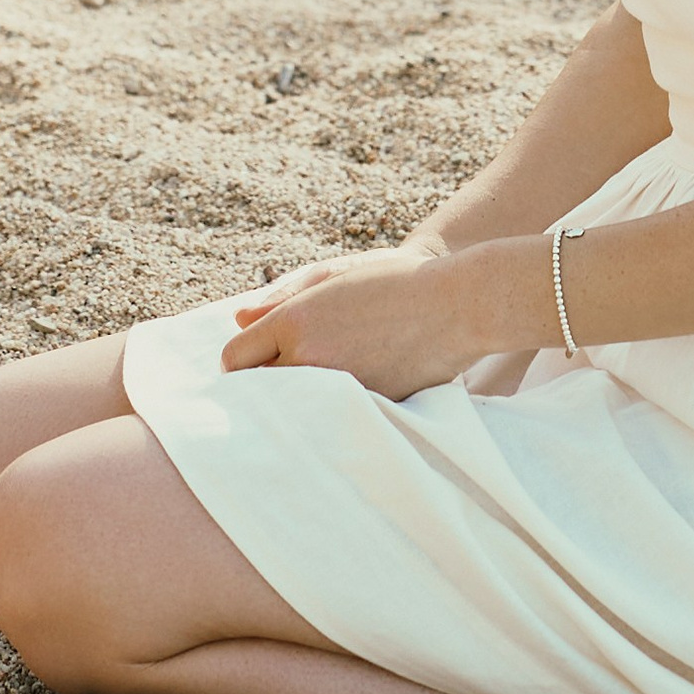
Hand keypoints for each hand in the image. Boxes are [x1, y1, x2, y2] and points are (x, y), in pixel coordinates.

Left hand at [221, 238, 489, 397]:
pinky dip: (329, 410)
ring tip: (314, 386)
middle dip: (265, 383)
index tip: (256, 360)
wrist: (459, 306)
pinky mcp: (363, 407)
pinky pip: (328, 417)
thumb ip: (280, 299)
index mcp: (295, 320)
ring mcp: (336, 387)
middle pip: (257, 389)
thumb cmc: (397, 282)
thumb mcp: (335, 276)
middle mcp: (308, 356)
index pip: (234, 357)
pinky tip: (344, 395)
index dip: (242, 360)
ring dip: (296, 399)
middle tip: (282, 377)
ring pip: (291, 409)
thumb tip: (240, 320)